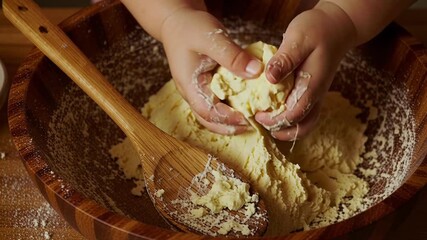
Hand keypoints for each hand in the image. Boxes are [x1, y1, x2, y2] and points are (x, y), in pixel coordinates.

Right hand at [160, 7, 262, 134]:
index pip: (206, 111)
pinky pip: (215, 103)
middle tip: (252, 126)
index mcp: (189, 84)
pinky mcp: (202, 86)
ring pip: (211, 114)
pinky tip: (243, 105)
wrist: (177, 21)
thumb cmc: (190, 27)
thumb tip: (256, 72)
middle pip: (207, 119)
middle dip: (228, 126)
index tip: (246, 119)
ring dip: (228, 121)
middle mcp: (190, 92)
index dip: (226, 119)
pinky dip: (228, 108)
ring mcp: (195, 90)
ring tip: (250, 120)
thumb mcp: (212, 38)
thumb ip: (232, 56)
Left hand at [255, 1, 356, 140]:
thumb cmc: (317, 30)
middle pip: (302, 126)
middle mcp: (316, 95)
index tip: (258, 114)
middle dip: (281, 130)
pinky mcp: (311, 93)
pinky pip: (303, 115)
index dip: (275, 120)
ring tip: (266, 123)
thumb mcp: (298, 38)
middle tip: (260, 121)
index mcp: (312, 86)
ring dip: (286, 129)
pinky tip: (274, 112)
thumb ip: (285, 59)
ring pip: (305, 124)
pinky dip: (289, 120)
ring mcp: (316, 96)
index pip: (295, 114)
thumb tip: (269, 78)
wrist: (337, 27)